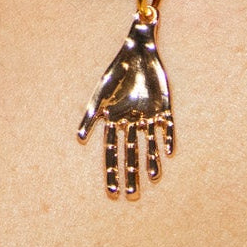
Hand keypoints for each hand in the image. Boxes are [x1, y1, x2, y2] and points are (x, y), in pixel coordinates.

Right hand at [78, 13, 174, 197]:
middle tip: (132, 195)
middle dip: (131, 173)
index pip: (113, 152)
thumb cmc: (116, 71)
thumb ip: (89, 115)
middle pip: (131, 153)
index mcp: (115, 121)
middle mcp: (132, 123)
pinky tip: (168, 152)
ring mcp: (149, 116)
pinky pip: (167, 127)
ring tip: (154, 178)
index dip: (113, 171)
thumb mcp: (99, 94)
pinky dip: (167, 138)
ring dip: (152, 160)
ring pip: (150, 144)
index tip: (113, 192)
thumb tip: (77, 139)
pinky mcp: (165, 107)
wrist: (137, 50)